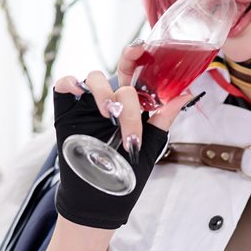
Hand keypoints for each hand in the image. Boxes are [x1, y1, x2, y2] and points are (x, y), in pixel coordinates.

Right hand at [52, 47, 196, 228]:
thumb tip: (185, 93)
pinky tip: (80, 93)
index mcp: (133, 106)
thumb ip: (163, 118)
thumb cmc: (126, 176)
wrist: (101, 201)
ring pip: (95, 77)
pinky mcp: (67, 113)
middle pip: (119, 74)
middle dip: (128, 74)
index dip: (141, 58)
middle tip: (131, 81)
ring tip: (110, 114)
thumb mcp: (150, 147)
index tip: (146, 49)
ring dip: (104, 91)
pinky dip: (71, 83)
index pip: (138, 74)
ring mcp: (88, 106)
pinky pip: (65, 86)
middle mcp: (111, 101)